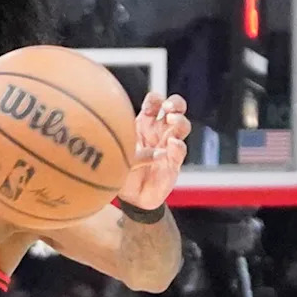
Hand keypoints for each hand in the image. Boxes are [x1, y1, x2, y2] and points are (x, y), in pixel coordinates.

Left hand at [117, 92, 190, 208]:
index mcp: (144, 124)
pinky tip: (172, 144)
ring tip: (172, 121)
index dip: (156, 99)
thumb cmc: (120, 169)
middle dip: (175, 104)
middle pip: (175, 109)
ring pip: (182, 126)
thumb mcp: (114, 153)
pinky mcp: (174, 162)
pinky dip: (178, 146)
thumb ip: (120, 143)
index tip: (152, 103)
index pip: (154, 103)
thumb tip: (120, 133)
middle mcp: (159, 131)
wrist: (130, 197)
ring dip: (179, 122)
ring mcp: (169, 146)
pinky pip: (180, 151)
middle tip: (168, 108)